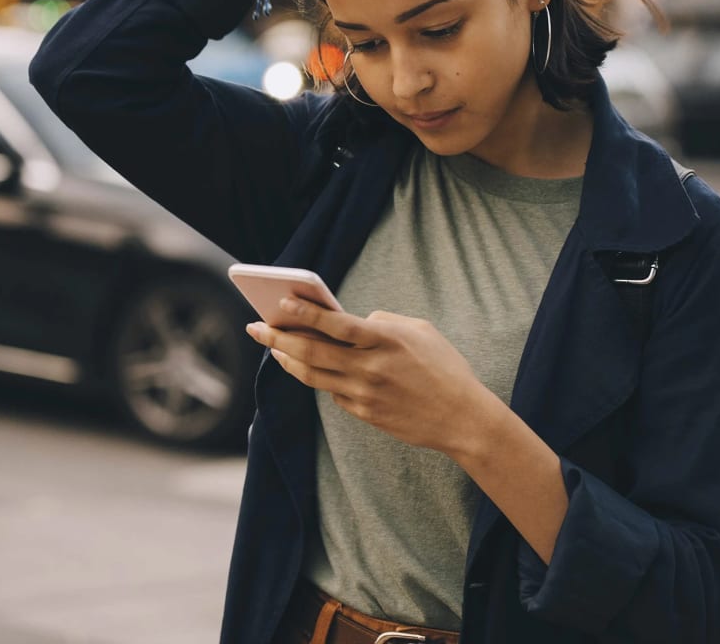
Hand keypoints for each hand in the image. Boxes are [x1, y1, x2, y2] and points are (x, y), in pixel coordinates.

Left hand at [246, 298, 498, 454]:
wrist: (462, 418)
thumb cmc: (445, 368)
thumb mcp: (420, 331)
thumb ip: (383, 322)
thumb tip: (353, 321)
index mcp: (386, 340)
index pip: (335, 323)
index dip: (305, 312)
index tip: (280, 302)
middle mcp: (370, 367)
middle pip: (312, 351)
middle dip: (278, 337)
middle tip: (256, 327)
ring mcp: (364, 393)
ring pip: (313, 375)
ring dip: (288, 359)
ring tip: (273, 348)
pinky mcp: (364, 413)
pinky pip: (332, 392)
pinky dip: (318, 377)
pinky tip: (308, 367)